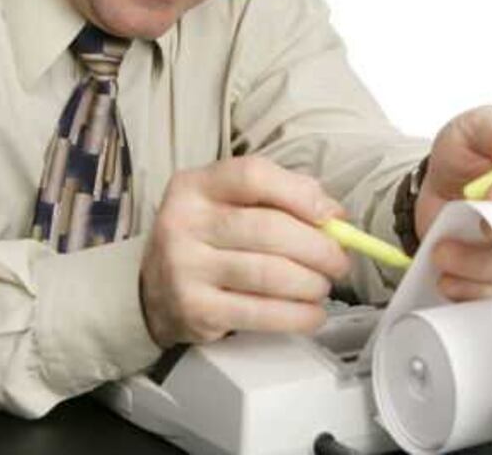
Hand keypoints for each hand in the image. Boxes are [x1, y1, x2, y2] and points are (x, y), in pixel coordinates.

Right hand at [139, 156, 352, 347]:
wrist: (153, 291)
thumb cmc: (207, 239)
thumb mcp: (228, 203)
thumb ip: (279, 195)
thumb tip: (334, 215)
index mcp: (195, 186)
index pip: (252, 176)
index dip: (300, 195)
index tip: (332, 216)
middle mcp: (183, 222)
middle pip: (268, 229)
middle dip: (318, 248)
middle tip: (338, 261)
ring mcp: (185, 269)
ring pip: (269, 274)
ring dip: (311, 284)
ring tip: (323, 286)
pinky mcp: (196, 311)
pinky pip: (260, 313)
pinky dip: (297, 316)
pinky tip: (311, 314)